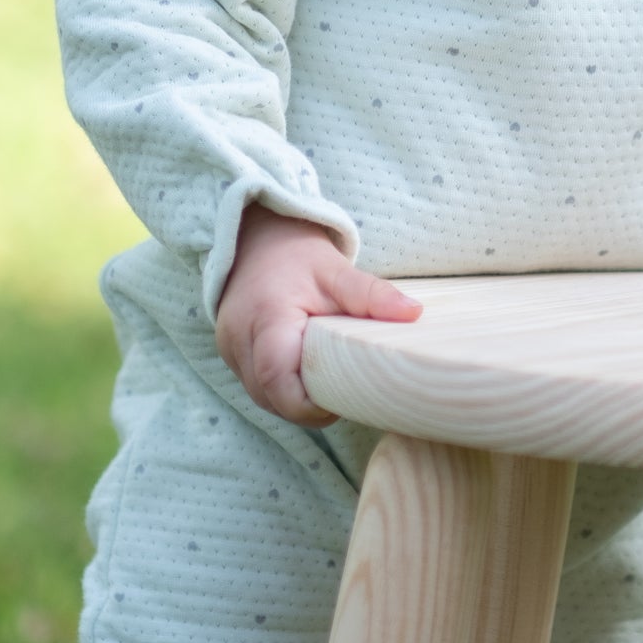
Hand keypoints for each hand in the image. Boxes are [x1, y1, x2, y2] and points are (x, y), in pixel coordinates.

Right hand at [215, 204, 421, 424]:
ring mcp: (228, 347)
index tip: (342, 400)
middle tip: (343, 393)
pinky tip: (305, 374)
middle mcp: (238, 337)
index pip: (277, 378)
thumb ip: (372, 295)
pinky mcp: (228, 351)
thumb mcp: (337, 270)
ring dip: (292, 399)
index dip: (308, 404)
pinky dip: (280, 389)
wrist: (257, 236)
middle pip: (270, 396)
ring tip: (326, 382)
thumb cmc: (298, 254)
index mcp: (267, 317)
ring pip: (261, 396)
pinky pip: (255, 385)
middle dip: (306, 406)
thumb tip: (414, 313)